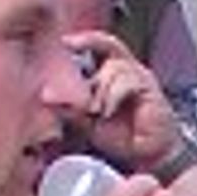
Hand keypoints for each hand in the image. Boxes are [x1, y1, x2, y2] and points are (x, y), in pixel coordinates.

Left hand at [69, 29, 182, 177]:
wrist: (148, 157)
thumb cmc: (124, 138)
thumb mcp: (88, 123)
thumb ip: (70, 108)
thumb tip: (46, 96)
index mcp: (113, 73)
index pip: (100, 44)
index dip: (85, 38)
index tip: (66, 42)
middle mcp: (128, 69)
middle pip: (108, 46)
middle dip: (90, 58)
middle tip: (80, 77)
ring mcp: (140, 77)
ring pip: (114, 67)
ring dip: (101, 91)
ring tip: (98, 112)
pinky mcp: (150, 88)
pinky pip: (126, 81)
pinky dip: (113, 96)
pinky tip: (109, 112)